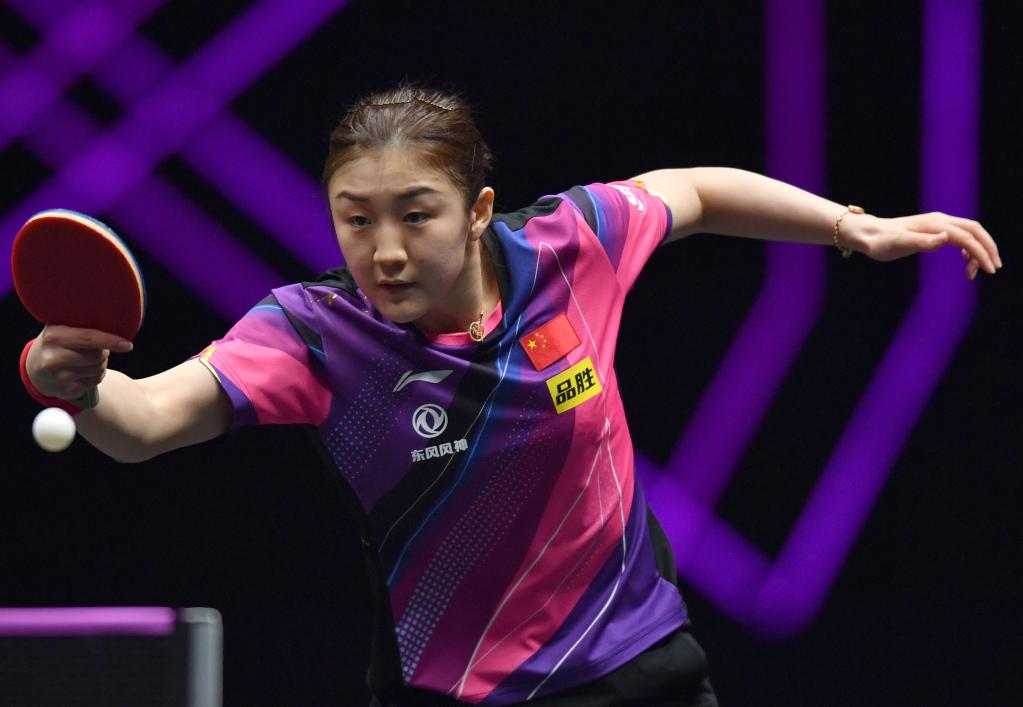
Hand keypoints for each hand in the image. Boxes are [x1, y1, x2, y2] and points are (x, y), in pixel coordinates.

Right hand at [27, 325, 132, 399]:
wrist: (36, 367)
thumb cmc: (58, 342)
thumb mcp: (63, 327)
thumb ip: (83, 323)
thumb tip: (116, 322)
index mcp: (54, 336)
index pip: (89, 338)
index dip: (111, 341)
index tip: (128, 345)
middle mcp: (53, 358)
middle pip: (97, 356)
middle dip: (104, 352)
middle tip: (97, 348)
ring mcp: (58, 377)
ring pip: (98, 369)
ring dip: (101, 364)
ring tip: (89, 359)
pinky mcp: (66, 390)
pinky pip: (96, 380)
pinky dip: (97, 374)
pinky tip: (85, 370)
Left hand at [841, 211, 1001, 279]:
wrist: (867, 233)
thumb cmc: (880, 242)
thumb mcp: (899, 244)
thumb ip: (923, 242)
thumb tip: (947, 237)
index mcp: (935, 224)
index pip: (967, 237)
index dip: (981, 253)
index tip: (989, 270)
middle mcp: (940, 220)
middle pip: (975, 230)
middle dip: (988, 248)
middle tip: (993, 269)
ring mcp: (937, 223)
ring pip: (969, 232)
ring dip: (978, 249)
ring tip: (974, 271)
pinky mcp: (933, 229)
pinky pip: (959, 234)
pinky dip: (968, 246)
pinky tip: (964, 259)